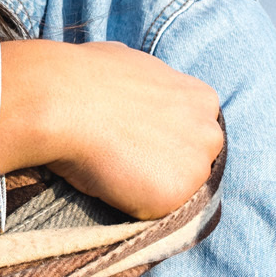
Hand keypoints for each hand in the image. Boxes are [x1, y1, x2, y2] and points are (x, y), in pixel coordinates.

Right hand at [0, 41, 221, 218]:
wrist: (65, 100)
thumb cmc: (89, 78)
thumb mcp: (135, 66)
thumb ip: (153, 88)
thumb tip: (140, 88)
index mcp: (203, 99)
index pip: (193, 131)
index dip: (164, 139)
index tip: (139, 141)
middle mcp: (209, 132)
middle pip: (193, 161)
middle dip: (164, 163)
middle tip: (125, 159)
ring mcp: (196, 166)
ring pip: (177, 188)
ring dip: (149, 185)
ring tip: (113, 170)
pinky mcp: (175, 194)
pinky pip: (156, 209)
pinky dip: (134, 203)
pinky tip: (110, 182)